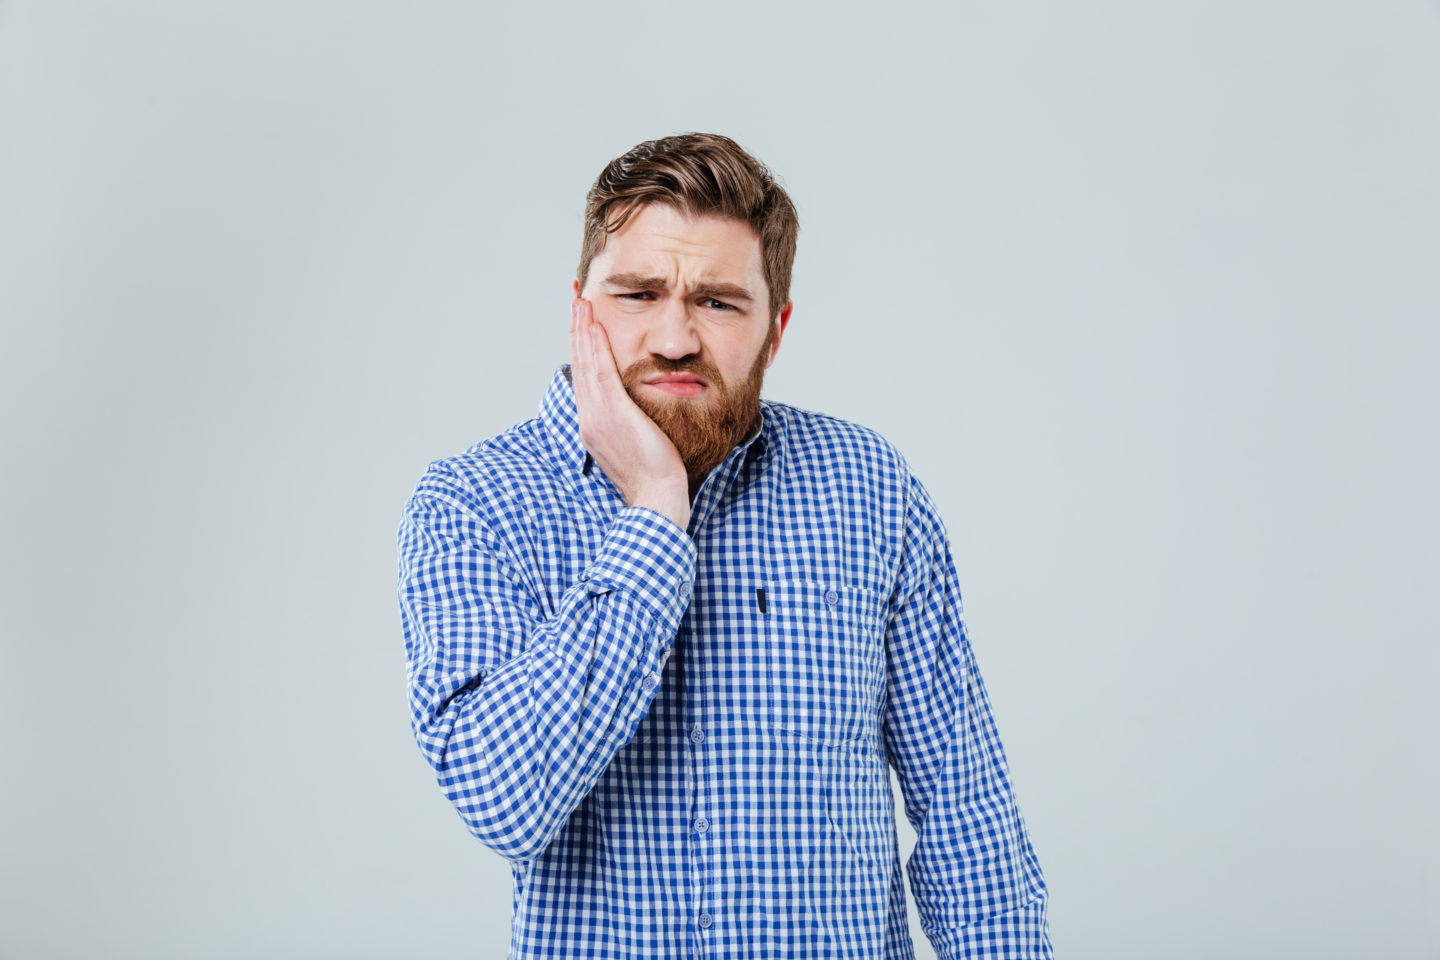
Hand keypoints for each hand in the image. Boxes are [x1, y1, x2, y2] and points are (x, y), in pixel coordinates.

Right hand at [570, 298, 690, 529]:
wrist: (657, 498)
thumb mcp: (635, 444)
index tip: (582, 324)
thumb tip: (635, 408)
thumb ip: (629, 422)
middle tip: (577, 301)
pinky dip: (597, 349)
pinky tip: (596, 327)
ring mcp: (599, 417)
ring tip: (582, 303)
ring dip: (582, 331)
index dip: (580, 348)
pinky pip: (603, 375)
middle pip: (579, 365)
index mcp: (592, 426)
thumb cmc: (654, 476)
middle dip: (576, 331)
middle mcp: (589, 419)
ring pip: (586, 365)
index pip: (584, 378)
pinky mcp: (615, 416)